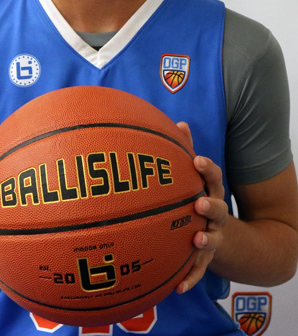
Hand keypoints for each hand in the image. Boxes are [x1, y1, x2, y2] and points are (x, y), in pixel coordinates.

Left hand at [175, 123, 228, 293]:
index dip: (207, 169)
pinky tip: (178, 288)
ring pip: (212, 239)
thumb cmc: (204, 200)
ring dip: (205, 240)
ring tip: (196, 240)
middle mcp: (216, 215)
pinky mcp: (207, 259)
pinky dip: (190, 278)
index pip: (214, 179)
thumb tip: (179, 123)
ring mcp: (214, 237)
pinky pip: (199, 270)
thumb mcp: (200, 179)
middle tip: (199, 203)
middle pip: (218, 208)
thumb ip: (188, 151)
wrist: (234, 241)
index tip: (197, 160)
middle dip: (211, 205)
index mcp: (212, 192)